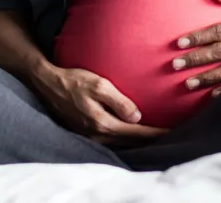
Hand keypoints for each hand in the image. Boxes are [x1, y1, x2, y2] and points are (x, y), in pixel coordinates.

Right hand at [33, 65, 168, 144]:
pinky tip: (133, 130)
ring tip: (155, 134)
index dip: (154, 133)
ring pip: (121, 141)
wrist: (50, 84)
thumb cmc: (76, 80)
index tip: (170, 132)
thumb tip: (137, 116)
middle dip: (149, 138)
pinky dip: (125, 136)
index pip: (135, 131)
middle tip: (169, 134)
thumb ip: (119, 102)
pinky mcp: (86, 131)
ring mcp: (90, 135)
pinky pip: (111, 138)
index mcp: (102, 123)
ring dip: (138, 139)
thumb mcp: (100, 85)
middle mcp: (96, 133)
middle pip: (129, 140)